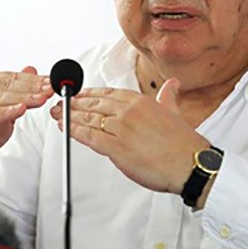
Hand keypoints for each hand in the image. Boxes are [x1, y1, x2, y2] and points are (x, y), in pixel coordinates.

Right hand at [0, 66, 53, 192]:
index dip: (31, 79)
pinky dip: (4, 112)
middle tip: (49, 88)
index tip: (50, 82)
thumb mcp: (4, 112)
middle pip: (4, 85)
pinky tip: (19, 110)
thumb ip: (17, 92)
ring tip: (40, 99)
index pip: (9, 78)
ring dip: (21, 98)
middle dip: (30, 87)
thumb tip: (31, 70)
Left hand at [49, 78, 209, 193]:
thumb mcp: (174, 111)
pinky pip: (89, 137)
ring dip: (69, 116)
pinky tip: (65, 129)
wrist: (190, 163)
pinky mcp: (116, 148)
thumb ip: (168, 96)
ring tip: (57, 115)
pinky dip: (75, 132)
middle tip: (60, 103)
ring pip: (88, 119)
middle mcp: (128, 111)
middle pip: (93, 104)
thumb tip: (172, 84)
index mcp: (140, 101)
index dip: (88, 94)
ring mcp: (121, 129)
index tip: (77, 94)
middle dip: (74, 103)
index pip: (107, 94)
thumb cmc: (183, 143)